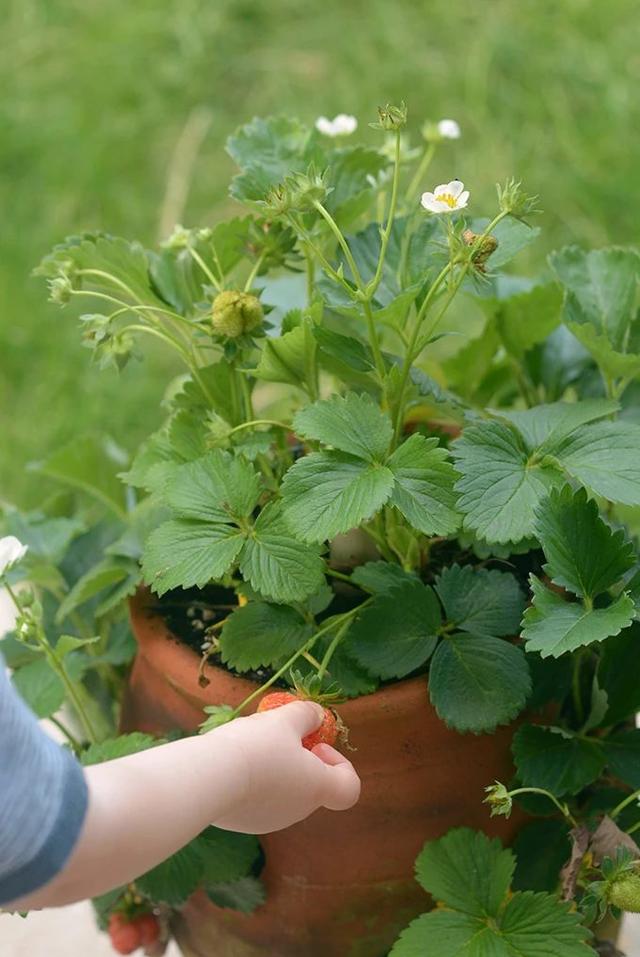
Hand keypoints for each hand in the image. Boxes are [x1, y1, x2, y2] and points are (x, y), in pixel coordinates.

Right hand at [209, 701, 360, 832]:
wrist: (208, 778)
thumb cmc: (257, 746)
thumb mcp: (284, 719)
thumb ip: (306, 715)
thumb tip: (316, 715)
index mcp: (317, 787)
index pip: (349, 789)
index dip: (341, 764)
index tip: (316, 746)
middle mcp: (298, 811)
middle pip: (312, 785)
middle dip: (300, 760)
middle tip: (278, 738)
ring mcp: (269, 820)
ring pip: (283, 791)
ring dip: (275, 769)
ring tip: (250, 746)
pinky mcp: (243, 822)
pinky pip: (256, 799)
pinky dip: (252, 781)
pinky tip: (232, 763)